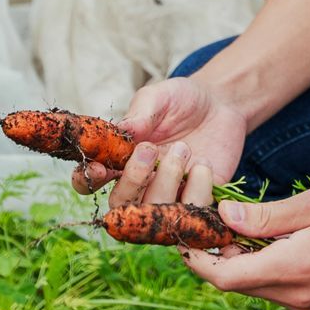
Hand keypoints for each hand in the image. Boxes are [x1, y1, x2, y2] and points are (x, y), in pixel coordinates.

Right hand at [71, 74, 247, 205]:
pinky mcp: (197, 202)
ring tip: (184, 148)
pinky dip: (197, 190)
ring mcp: (168, 196)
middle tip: (150, 149)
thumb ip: (140, 113)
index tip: (100, 167)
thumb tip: (122, 131)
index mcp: (120, 159)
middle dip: (132, 181)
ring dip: (166, 182)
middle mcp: (140, 184)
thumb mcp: (159, 96)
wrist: (222, 104)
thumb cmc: (182, 100)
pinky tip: (204, 164)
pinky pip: (190, 213)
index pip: (90, 181)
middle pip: (120, 205)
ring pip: (153, 213)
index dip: (87, 181)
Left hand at [181, 187, 309, 309]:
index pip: (224, 277)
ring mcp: (309, 309)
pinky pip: (283, 294)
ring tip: (256, 230)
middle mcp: (295, 299)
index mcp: (290, 270)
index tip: (187, 238)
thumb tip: (224, 218)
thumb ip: (266, 217)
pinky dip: (273, 272)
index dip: (199, 260)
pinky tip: (288, 246)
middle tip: (220, 224)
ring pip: (260, 289)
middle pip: (239, 284)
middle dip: (223, 257)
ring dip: (249, 264)